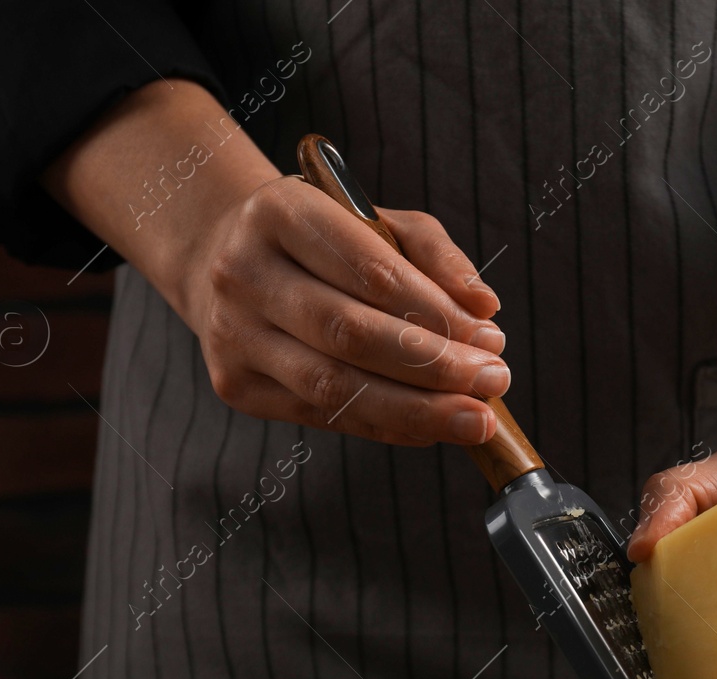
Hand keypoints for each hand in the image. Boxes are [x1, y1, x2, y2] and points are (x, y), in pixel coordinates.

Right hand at [184, 176, 509, 445]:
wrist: (222, 258)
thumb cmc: (320, 239)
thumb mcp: (376, 221)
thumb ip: (434, 255)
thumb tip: (483, 307)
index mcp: (280, 213)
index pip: (370, 271)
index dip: (436, 312)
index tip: (490, 338)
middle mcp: (244, 273)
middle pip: (349, 334)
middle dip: (433, 365)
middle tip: (494, 381)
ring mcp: (233, 333)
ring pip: (334, 387)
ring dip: (415, 409)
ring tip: (474, 418)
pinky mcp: (236, 383)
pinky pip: (322, 416)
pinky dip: (385, 426)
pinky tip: (431, 427)